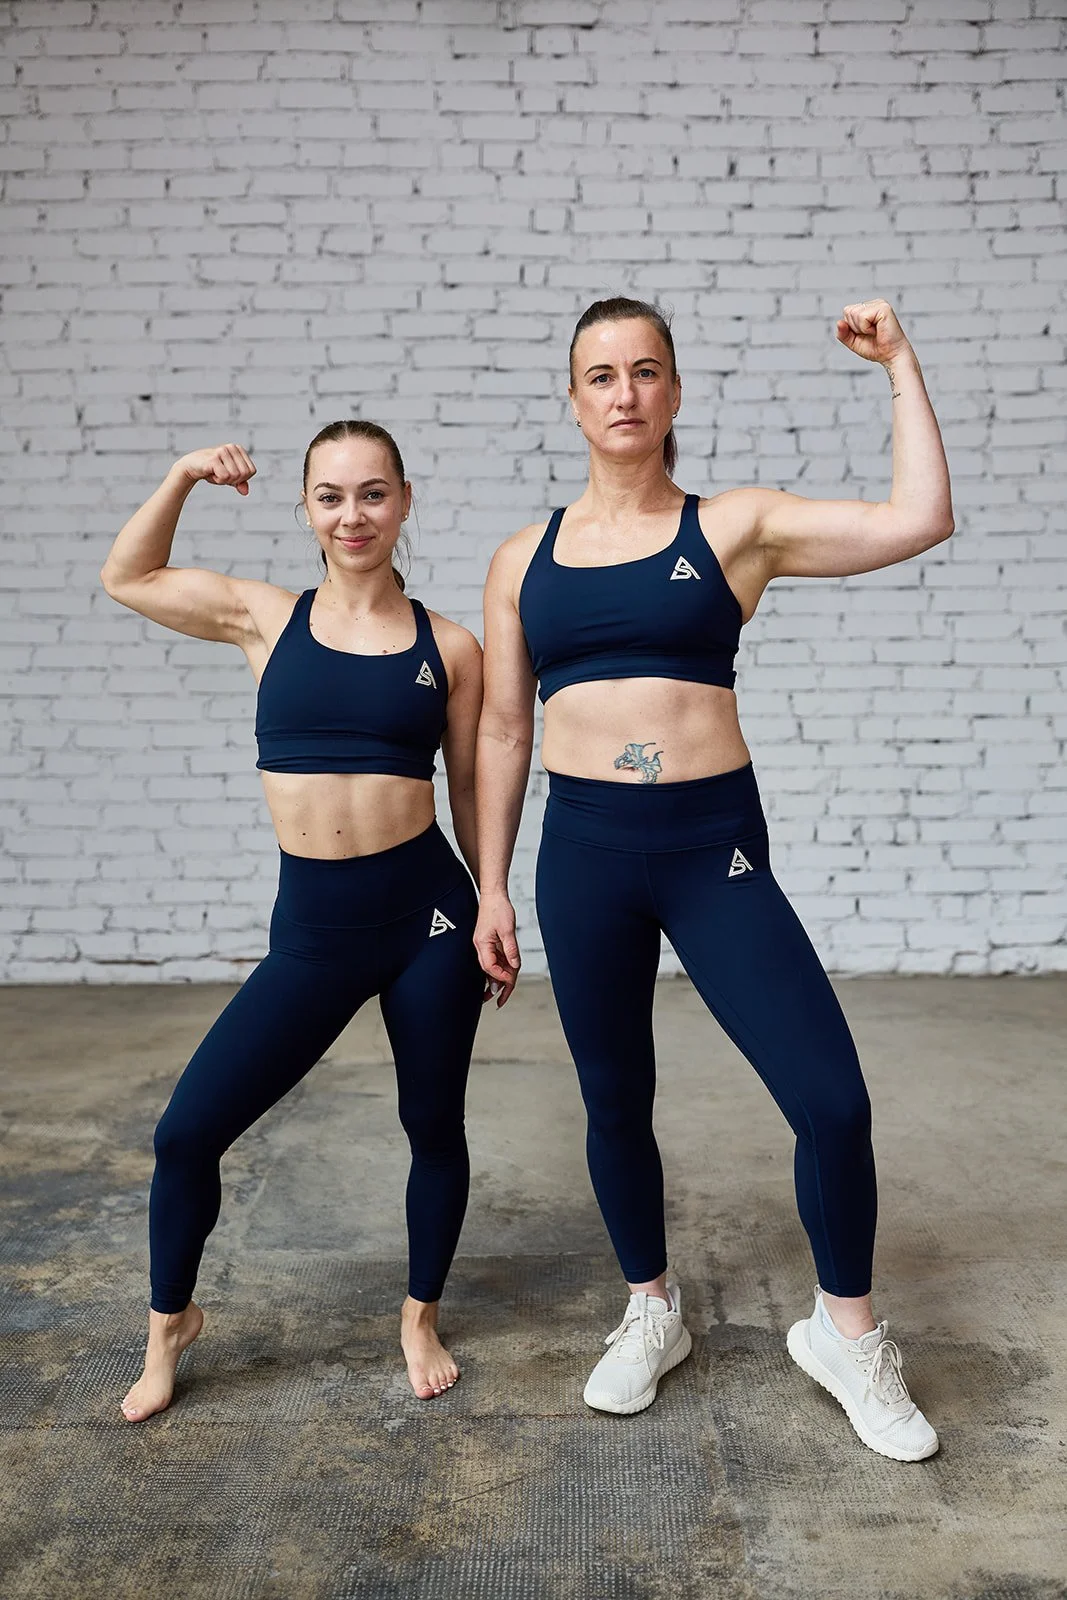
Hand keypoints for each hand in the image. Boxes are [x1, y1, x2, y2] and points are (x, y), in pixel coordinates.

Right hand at [174, 444, 256, 495]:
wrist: (191, 466)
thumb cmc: (212, 470)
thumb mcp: (230, 477)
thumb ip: (240, 483)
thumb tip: (245, 492)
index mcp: (239, 449)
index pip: (251, 471)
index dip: (241, 478)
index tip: (229, 473)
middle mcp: (232, 447)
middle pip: (244, 474)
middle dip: (233, 480)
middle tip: (221, 474)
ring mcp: (223, 451)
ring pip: (235, 476)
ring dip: (224, 480)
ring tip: (215, 472)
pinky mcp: (214, 458)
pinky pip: (225, 477)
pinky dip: (218, 480)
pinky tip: (210, 473)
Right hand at [473, 892, 520, 1007]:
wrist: (493, 895)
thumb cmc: (498, 909)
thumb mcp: (507, 929)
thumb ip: (510, 948)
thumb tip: (514, 965)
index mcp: (482, 945)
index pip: (490, 967)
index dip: (500, 976)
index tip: (509, 981)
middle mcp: (482, 947)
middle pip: (489, 972)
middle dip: (496, 986)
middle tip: (501, 1002)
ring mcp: (485, 945)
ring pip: (493, 967)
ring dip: (499, 979)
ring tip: (503, 994)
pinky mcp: (489, 942)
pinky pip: (495, 959)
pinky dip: (501, 968)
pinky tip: (506, 976)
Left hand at [835, 300, 909, 366]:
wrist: (892, 356)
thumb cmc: (876, 348)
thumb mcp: (854, 342)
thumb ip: (844, 334)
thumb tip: (838, 322)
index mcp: (868, 308)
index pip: (847, 311)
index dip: (851, 327)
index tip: (865, 333)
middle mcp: (874, 303)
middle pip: (848, 311)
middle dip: (855, 327)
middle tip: (870, 334)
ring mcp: (879, 304)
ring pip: (854, 313)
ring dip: (861, 328)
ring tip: (874, 332)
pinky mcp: (883, 308)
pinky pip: (862, 317)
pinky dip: (866, 328)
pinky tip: (878, 330)